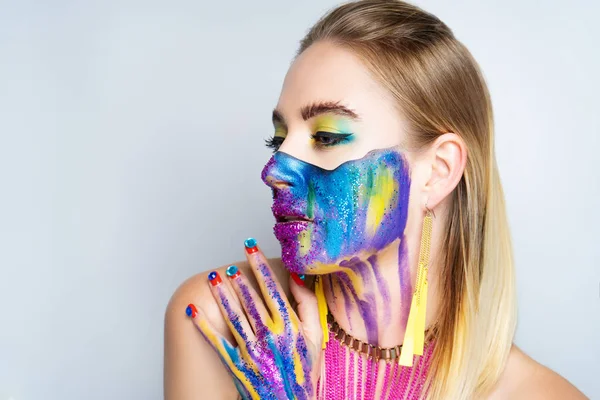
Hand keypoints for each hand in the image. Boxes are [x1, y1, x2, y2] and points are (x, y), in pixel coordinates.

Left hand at [186, 238, 322, 399]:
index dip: (260, 265)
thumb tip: (297, 278)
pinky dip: (203, 326)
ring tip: (212, 280)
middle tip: (227, 266)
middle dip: (238, 279)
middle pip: (250, 299)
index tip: (251, 248)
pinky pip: (218, 341)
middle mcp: (270, 335)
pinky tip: (193, 312)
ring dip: (221, 295)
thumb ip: (309, 306)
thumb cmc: (305, 370)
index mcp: (289, 326)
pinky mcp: (238, 364)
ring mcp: (252, 350)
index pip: (271, 288)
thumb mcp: (316, 338)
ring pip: (233, 315)